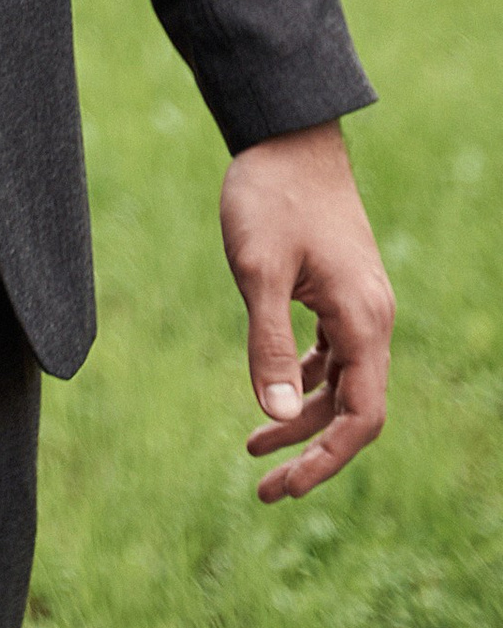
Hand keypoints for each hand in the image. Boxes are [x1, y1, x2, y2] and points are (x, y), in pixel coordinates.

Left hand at [219, 121, 394, 501]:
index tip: (286, 486)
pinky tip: (274, 396)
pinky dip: (305, 383)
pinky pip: (333, 357)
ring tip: (254, 451)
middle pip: (355, 410)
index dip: (327, 458)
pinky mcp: (341, 292)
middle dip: (313, 452)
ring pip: (342, 385)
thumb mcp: (256, 270)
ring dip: (303, 420)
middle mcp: (372, 318)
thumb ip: (267, 342)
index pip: (362, 416)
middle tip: (264, 489)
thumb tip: (275, 414)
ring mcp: (359, 305)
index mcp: (362, 320)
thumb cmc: (270, 196)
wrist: (287, 137)